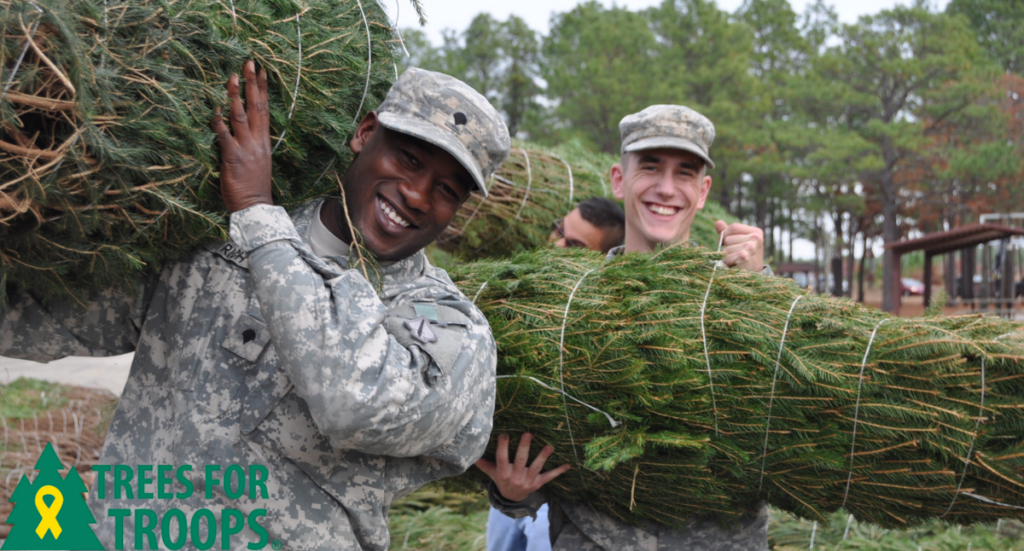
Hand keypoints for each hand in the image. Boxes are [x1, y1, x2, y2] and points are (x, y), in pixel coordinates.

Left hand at [211, 60, 272, 212]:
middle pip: (256, 107)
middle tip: (249, 63)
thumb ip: (252, 146)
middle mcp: (257, 142)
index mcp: (264, 142)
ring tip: (231, 78)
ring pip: (241, 117)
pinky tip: (214, 111)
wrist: (256, 208)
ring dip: (236, 96)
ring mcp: (246, 149)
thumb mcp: (259, 163)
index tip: (263, 71)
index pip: (265, 110)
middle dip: (253, 84)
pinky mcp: (233, 158)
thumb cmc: (254, 188)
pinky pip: (225, 137)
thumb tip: (241, 131)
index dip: (264, 90)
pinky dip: (219, 123)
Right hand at [475, 433, 569, 501]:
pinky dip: (558, 471)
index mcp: (503, 473)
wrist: (512, 500)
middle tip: (528, 433)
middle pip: (520, 461)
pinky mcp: (538, 484)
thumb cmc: (501, 480)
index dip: (503, 447)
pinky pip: (549, 477)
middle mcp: (516, 477)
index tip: (504, 434)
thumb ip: (483, 463)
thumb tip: (470, 451)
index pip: (502, 458)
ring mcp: (528, 481)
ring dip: (543, 457)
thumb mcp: (492, 473)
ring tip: (549, 447)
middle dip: (524, 447)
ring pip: (536, 467)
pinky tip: (567, 465)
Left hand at [714, 220, 763, 271]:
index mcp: (756, 232)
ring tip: (736, 261)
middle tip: (736, 256)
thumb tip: (717, 222)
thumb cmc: (743, 259)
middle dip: (727, 248)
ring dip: (727, 257)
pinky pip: (727, 256)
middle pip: (728, 238)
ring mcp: (751, 247)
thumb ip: (727, 232)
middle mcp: (756, 238)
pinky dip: (728, 262)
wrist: (752, 279)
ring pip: (726, 248)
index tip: (729, 245)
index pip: (733, 227)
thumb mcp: (737, 243)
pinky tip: (736, 266)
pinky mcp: (745, 256)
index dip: (726, 236)